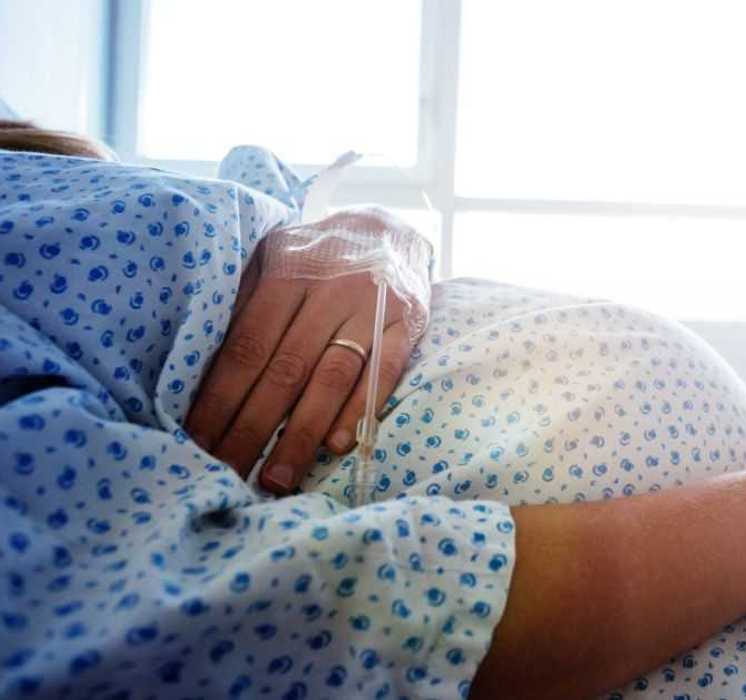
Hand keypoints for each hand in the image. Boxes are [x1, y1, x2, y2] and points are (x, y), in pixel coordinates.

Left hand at [186, 213, 425, 494]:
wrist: (388, 227)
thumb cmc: (316, 255)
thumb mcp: (272, 258)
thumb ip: (244, 302)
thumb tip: (201, 368)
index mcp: (288, 273)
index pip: (247, 347)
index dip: (220, 399)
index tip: (196, 442)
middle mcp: (331, 290)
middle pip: (286, 370)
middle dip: (252, 428)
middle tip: (227, 475)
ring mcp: (373, 308)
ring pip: (332, 378)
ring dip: (302, 434)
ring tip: (276, 478)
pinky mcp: (409, 323)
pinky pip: (384, 373)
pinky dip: (360, 411)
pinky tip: (336, 445)